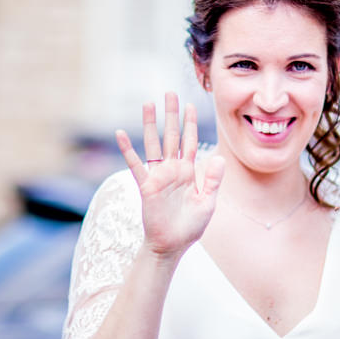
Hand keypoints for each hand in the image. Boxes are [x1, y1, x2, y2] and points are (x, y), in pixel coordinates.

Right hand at [116, 92, 224, 258]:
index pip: (191, 142)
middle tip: (170, 93)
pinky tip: (120, 134)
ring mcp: (158, 176)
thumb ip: (213, 180)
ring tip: (148, 103)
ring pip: (153, 144)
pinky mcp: (146, 186)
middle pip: (172, 136)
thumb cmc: (190, 226)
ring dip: (150, 124)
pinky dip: (128, 149)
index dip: (191, 123)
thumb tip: (219, 157)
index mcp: (189, 172)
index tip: (190, 105)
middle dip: (172, 115)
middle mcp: (173, 169)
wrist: (172, 245)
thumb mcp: (207, 203)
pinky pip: (135, 164)